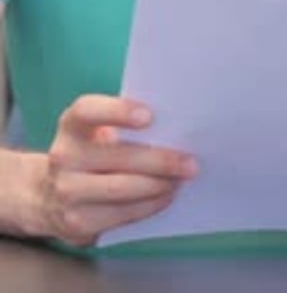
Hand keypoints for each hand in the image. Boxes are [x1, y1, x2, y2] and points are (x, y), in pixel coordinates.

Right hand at [40, 94, 197, 245]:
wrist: (50, 196)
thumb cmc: (90, 153)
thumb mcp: (96, 131)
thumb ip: (125, 124)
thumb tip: (175, 126)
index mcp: (71, 125)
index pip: (88, 110)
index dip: (117, 111)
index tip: (149, 116)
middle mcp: (63, 156)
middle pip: (117, 156)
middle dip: (159, 160)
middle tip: (189, 162)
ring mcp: (66, 191)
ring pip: (121, 189)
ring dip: (158, 185)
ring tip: (181, 180)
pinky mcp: (77, 222)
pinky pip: (120, 214)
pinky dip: (149, 206)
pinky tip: (165, 197)